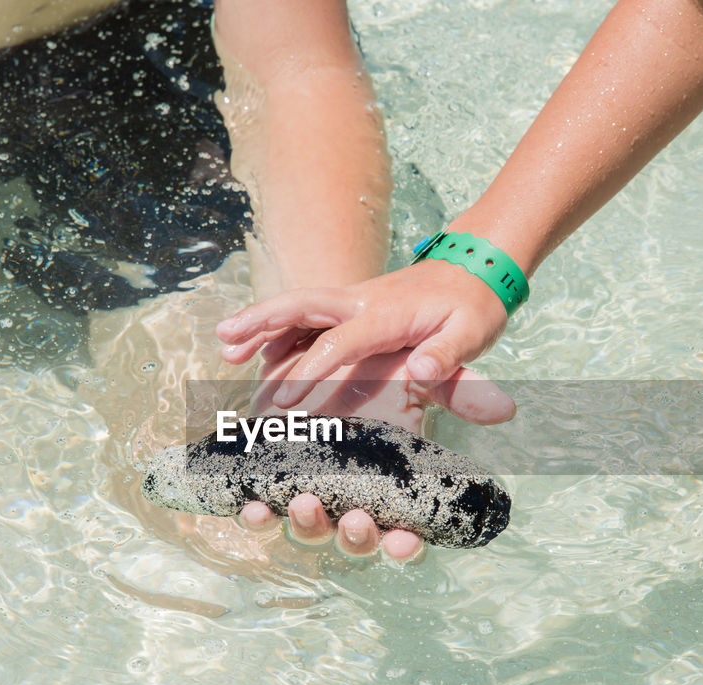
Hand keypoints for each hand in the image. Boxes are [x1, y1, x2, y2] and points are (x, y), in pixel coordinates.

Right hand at [215, 259, 510, 409]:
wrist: (478, 268)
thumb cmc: (476, 307)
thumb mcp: (473, 331)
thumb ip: (451, 355)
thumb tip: (423, 373)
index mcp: (387, 313)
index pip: (340, 341)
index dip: (312, 369)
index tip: (287, 399)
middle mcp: (362, 301)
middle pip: (302, 306)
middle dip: (261, 321)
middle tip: (223, 339)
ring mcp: (354, 301)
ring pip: (298, 308)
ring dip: (260, 323)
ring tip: (223, 344)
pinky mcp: (353, 307)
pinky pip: (308, 317)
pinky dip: (278, 329)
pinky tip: (256, 350)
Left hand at [234, 334, 514, 559]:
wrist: (319, 354)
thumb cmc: (378, 373)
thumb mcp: (419, 378)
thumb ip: (459, 391)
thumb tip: (507, 407)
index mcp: (393, 491)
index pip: (405, 536)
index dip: (405, 547)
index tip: (403, 542)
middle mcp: (352, 502)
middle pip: (356, 539)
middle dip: (354, 536)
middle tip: (354, 520)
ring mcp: (311, 495)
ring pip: (310, 529)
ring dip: (307, 524)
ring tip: (304, 503)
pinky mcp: (272, 482)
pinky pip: (264, 510)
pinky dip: (257, 513)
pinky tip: (252, 506)